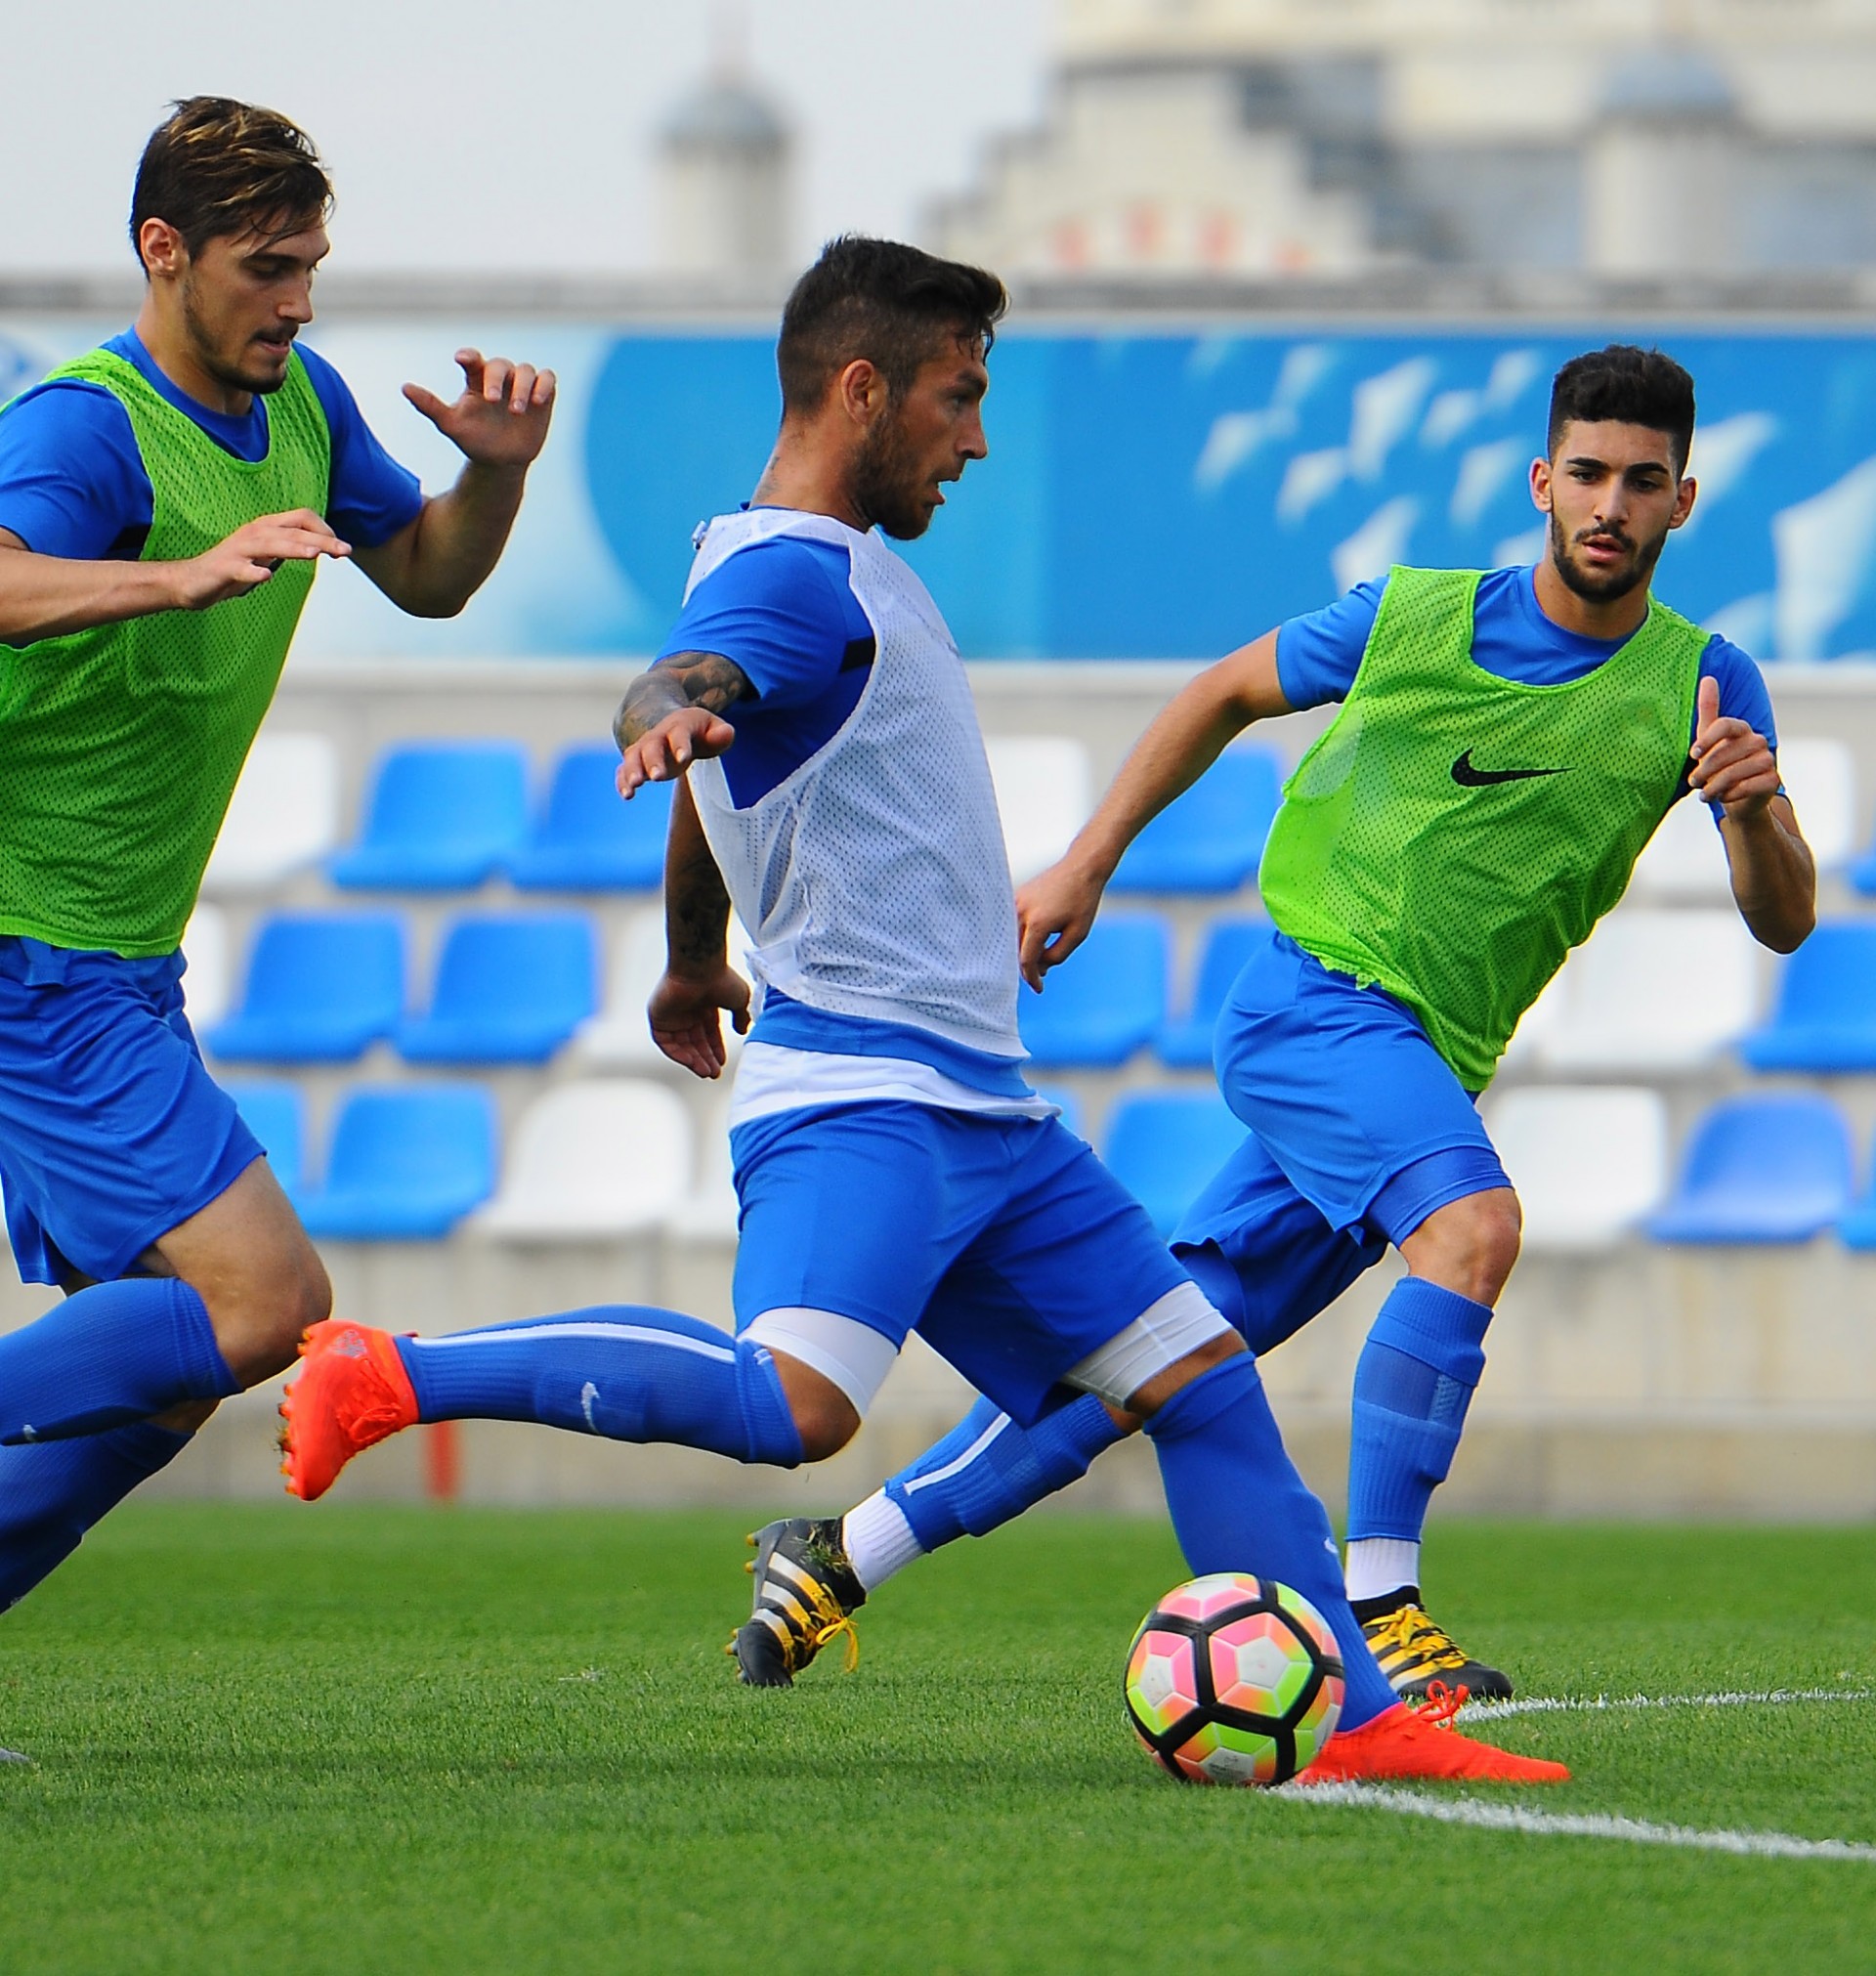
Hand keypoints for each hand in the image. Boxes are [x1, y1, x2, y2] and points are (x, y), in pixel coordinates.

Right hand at [169, 510, 348, 609]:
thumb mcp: (266, 556)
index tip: (341, 548)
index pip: (300, 519)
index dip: (323, 530)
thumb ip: (288, 549)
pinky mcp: (223, 568)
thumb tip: (318, 547)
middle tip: (345, 551)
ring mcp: (238, 550)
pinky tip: (266, 577)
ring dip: (292, 547)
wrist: (192, 582)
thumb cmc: (232, 568)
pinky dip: (253, 572)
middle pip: (292, 531)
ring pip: (269, 544)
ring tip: (313, 553)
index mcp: (266, 529)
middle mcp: (254, 533)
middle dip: (321, 540)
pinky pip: (240, 569)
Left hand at [404, 349, 555, 469]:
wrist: (502, 462)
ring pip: (526, 370)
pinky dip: (545, 385)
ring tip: (517, 410)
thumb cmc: (474, 440)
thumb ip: (429, 405)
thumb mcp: (451, 425)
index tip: (462, 360)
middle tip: (494, 400)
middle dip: (497, 379)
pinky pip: (548, 379)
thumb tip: (404, 387)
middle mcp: (500, 378)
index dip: (469, 356)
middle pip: (501, 364)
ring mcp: (523, 385)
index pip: (473, 359)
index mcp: (476, 380)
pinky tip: (538, 402)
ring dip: (523, 386)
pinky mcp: (544, 395)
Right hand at [617, 707, 736, 795]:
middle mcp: (658, 736)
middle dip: (653, 762)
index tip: (683, 758)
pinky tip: (626, 795)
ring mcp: (644, 748)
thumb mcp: (714, 727)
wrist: (676, 724)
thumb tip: (726, 734)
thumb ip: (722, 733)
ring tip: (631, 791)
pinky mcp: (637, 762)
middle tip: (656, 777)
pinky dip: (622, 781)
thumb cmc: (701, 731)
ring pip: (633, 757)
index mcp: (679, 726)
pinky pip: (624, 770)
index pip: (680, 734)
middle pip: (652, 747)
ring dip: (631, 773)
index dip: (681, 745)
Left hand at [649, 966, 750, 1079]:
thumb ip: (741, 1017)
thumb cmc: (720, 979)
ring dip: (693, 1060)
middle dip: (705, 1058)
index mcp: (704, 1006)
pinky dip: (678, 1054)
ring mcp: (672, 1015)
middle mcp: (687, 1012)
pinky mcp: (658, 1017)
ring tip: (706, 1072)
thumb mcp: (738, 1000)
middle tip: (714, 1074)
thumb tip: (743, 1031)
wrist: (699, 966)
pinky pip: (665, 1042)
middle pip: (694, 1042)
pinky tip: (692, 1063)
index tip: (722, 1063)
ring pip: (681, 1045)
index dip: (715, 1049)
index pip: (708, 1034)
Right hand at [1016, 856, 1106, 991]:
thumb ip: (1057, 955)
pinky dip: (1022, 937)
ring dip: (1025, 951)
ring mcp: (1015, 903)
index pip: (1027, 960)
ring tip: (1043, 956)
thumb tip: (1040, 968)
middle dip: (1029, 966)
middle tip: (1043, 975)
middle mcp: (1021, 912)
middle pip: (1017, 951)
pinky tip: (1037, 940)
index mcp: (1037, 923)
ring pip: (1013, 938)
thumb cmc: (1082, 901)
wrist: (1080, 867)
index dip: (1032, 978)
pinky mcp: (1015, 897)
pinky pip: (1013, 924)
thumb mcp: (1077, 934)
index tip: (1039, 989)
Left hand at [1689, 674, 1778, 819]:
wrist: (1737, 797)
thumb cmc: (1718, 764)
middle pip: (1725, 753)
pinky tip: (1723, 797)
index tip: (1692, 754)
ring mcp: (1768, 760)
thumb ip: (1708, 709)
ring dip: (1714, 786)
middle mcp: (1758, 741)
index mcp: (1741, 729)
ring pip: (1734, 772)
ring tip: (1705, 794)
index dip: (1707, 739)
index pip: (1725, 725)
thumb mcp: (1708, 737)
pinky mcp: (1772, 779)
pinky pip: (1746, 787)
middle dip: (1704, 770)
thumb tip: (1708, 677)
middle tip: (1694, 782)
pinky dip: (1729, 795)